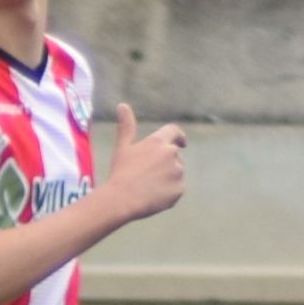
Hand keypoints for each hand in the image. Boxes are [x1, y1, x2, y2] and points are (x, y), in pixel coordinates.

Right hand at [90, 105, 189, 229]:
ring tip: (148, 187)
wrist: (122, 199)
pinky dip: (169, 192)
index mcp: (158, 142)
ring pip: (176, 173)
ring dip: (167, 177)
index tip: (182, 143)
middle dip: (165, 163)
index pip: (174, 131)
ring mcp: (178, 172)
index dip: (179, 136)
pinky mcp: (180, 189)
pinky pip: (177, 189)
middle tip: (148, 175)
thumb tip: (122, 105)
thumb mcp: (122, 147)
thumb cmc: (120, 172)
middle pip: (174, 156)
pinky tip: (153, 196)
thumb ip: (126, 126)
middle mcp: (171, 154)